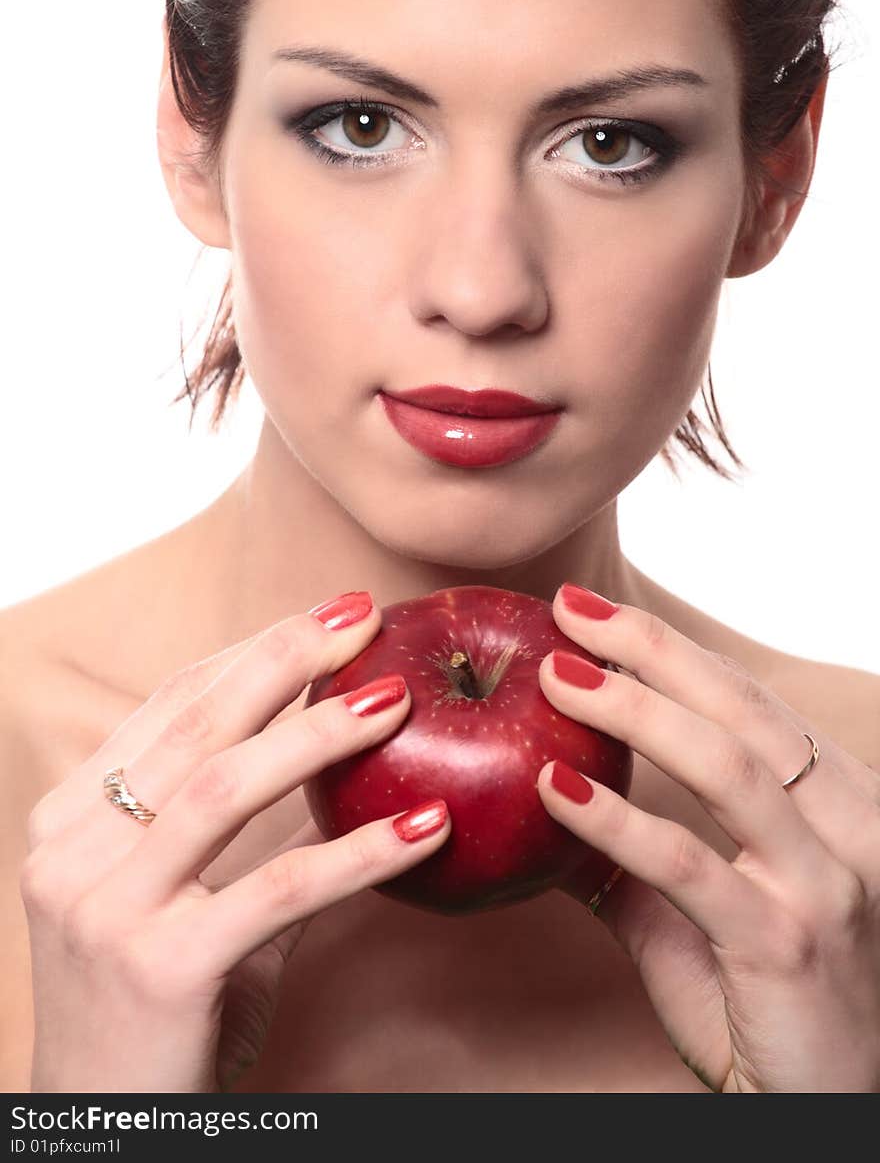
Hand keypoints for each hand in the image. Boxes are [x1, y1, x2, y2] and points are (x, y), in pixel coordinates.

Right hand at [21, 591, 450, 1093]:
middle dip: (284, 658)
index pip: (168, 706)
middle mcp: (72, 851)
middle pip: (193, 726)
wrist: (105, 1133)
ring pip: (225, 790)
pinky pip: (279, 890)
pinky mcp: (158, 968)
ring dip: (319, 735)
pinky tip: (426, 828)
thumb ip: (234, 825)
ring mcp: (105, 908)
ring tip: (397, 697)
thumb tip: (329, 742)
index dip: (251, 651)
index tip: (327, 615)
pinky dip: (360, 853)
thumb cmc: (154, 1006)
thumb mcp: (176, 896)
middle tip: (363, 616)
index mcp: (68, 818)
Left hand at [535, 582, 879, 1092]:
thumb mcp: (702, 913)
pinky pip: (691, 866)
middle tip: (567, 612)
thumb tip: (553, 800)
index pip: (748, 704)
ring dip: (635, 711)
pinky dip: (616, 820)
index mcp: (836, 808)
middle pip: (743, 712)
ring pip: (729, 768)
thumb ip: (639, 859)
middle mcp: (845, 832)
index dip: (670, 651)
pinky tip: (553, 787)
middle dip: (652, 650)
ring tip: (556, 676)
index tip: (590, 613)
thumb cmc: (768, 1004)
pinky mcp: (785, 944)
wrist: (822, 1111)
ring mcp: (823, 886)